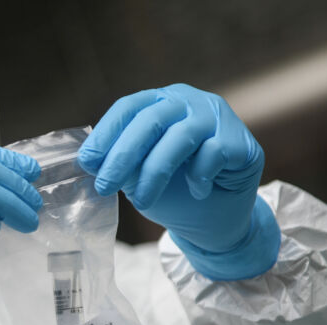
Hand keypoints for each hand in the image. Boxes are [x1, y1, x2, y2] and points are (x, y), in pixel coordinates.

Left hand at [78, 83, 279, 279]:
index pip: (128, 108)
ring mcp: (217, 117)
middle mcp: (188, 102)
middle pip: (150, 121)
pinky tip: (197, 191)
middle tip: (104, 187)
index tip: (86, 162)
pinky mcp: (240, 140)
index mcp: (159, 103)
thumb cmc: (173, 192)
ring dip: (154, 173)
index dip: (105, 134)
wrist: (215, 220)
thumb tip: (89, 161)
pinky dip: (198, 177)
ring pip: (179, 137)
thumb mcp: (138, 177)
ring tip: (141, 202)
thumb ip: (120, 163)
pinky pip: (212, 153)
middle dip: (122, 157)